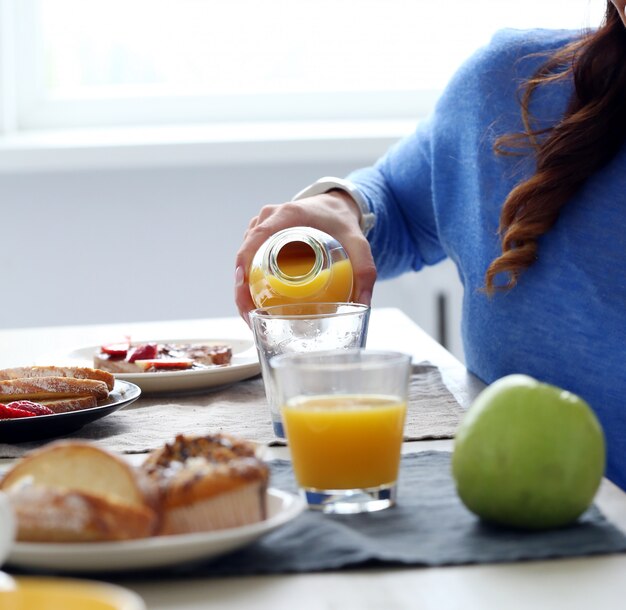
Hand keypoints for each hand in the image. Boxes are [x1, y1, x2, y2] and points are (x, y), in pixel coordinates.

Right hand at [234, 190, 376, 322]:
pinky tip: (254, 302)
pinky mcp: (261, 237)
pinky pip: (249, 258)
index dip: (244, 265)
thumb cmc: (342, 222)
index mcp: (287, 215)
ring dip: (242, 287)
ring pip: (245, 259)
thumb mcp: (358, 243)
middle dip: (241, 288)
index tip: (243, 290)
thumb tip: (363, 305)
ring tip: (252, 315)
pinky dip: (248, 280)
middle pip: (245, 254)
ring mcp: (262, 226)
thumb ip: (365, 271)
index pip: (256, 238)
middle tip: (251, 316)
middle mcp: (269, 218)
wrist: (336, 206)